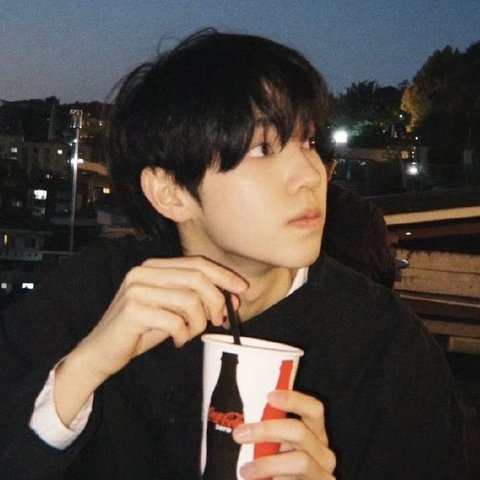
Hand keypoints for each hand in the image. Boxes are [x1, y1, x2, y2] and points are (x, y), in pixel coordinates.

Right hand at [55, 256, 246, 424]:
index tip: (242, 289)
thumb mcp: (171, 310)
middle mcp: (144, 271)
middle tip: (218, 321)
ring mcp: (137, 289)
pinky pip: (176, 321)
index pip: (197, 262)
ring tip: (188, 334)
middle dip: (216, 301)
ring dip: (198, 323)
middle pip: (198, 278)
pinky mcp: (133, 310)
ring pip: (190, 300)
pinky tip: (176, 341)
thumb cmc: (140, 330)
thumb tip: (232, 298)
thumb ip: (195, 299)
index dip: (223, 275)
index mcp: (153, 266)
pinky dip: (183, 334)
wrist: (100, 353)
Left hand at [233, 390, 335, 478]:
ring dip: (268, 464)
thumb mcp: (279, 449)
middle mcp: (323, 452)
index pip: (313, 409)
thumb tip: (248, 420)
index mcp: (315, 433)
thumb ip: (271, 434)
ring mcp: (323, 474)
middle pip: (300, 432)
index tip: (269, 396)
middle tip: (239, 434)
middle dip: (267, 430)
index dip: (293, 400)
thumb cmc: (282, 471)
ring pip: (300, 461)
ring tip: (245, 470)